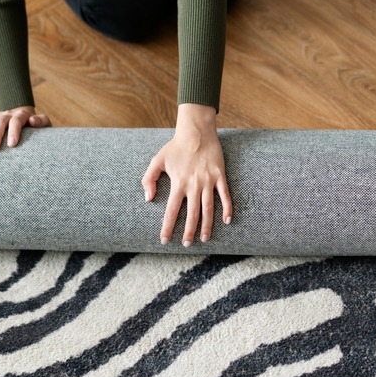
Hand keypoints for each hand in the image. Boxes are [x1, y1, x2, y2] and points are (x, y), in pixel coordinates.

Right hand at [0, 106, 50, 150]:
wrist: (28, 117)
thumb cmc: (38, 125)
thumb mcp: (45, 123)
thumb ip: (42, 121)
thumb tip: (32, 121)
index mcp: (22, 115)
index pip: (17, 121)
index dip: (14, 132)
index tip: (12, 145)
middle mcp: (9, 114)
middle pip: (0, 121)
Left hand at [141, 103, 232, 246]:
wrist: (196, 132)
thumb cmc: (175, 146)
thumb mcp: (157, 160)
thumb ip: (148, 180)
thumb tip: (148, 199)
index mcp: (178, 183)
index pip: (172, 210)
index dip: (168, 227)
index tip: (165, 240)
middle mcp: (193, 185)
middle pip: (192, 214)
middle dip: (189, 232)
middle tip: (187, 244)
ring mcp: (208, 181)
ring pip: (208, 209)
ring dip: (207, 225)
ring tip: (205, 238)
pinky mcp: (220, 177)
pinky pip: (225, 196)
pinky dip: (227, 209)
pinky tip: (227, 221)